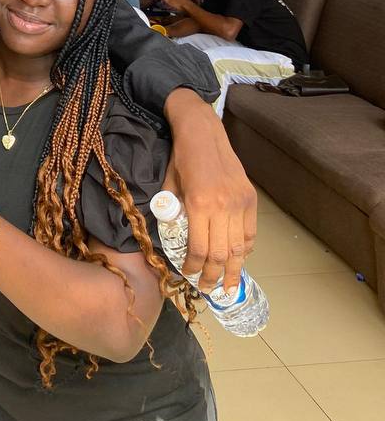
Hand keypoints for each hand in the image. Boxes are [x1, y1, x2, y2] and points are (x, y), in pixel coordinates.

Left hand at [163, 93, 256, 293]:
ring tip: (228, 286)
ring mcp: (240, 203)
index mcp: (199, 204)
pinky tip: (238, 258)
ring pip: (239, 248)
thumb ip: (172, 212)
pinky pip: (250, 232)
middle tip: (207, 288)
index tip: (188, 274)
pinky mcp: (250, 198)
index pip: (199, 248)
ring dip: (233, 270)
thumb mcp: (169, 185)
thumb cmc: (181, 158)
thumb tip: (171, 237)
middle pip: (221, 254)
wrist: (203, 132)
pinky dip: (244, 249)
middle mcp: (222, 206)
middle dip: (214, 276)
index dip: (194, 266)